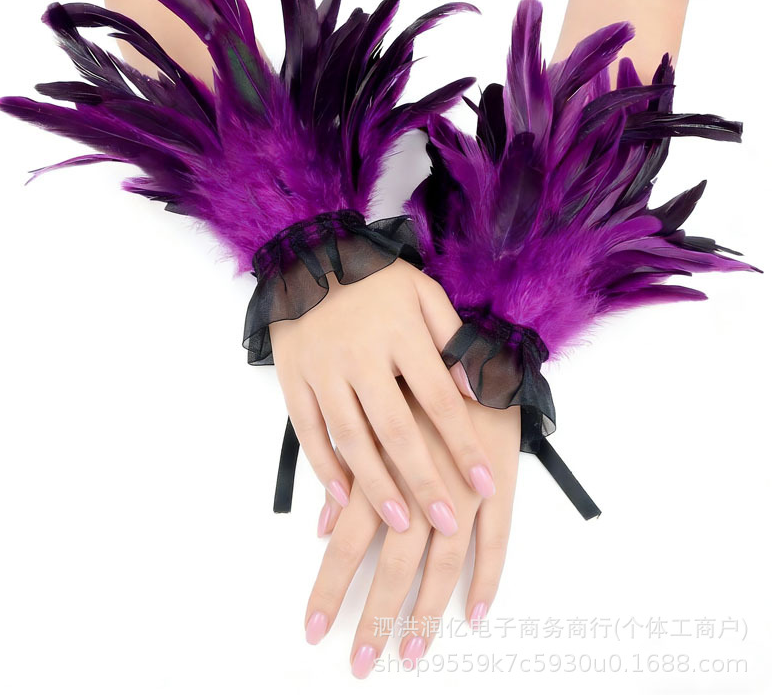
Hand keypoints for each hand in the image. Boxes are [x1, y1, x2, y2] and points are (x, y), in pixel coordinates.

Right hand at [270, 259, 495, 535]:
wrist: (309, 255)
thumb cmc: (375, 278)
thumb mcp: (423, 293)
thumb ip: (451, 337)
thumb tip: (474, 388)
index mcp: (401, 334)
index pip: (440, 400)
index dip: (464, 445)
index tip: (486, 484)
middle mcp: (361, 355)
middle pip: (396, 430)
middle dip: (425, 481)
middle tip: (447, 523)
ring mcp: (322, 369)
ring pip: (351, 439)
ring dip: (377, 486)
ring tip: (402, 525)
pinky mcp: (292, 378)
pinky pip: (307, 431)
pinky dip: (324, 467)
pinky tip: (343, 499)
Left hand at [302, 378, 520, 677]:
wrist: (470, 346)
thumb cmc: (409, 383)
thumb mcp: (368, 416)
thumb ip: (347, 475)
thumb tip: (321, 527)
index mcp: (380, 468)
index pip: (347, 544)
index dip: (330, 589)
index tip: (314, 631)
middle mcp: (418, 485)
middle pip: (393, 567)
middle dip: (374, 620)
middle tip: (360, 665)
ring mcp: (463, 489)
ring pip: (443, 566)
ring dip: (427, 614)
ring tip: (412, 655)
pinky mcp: (500, 485)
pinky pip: (497, 541)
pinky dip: (488, 579)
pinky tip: (476, 614)